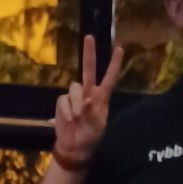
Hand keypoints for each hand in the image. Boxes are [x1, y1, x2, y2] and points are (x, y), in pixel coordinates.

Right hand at [54, 35, 123, 165]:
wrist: (74, 147)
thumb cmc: (90, 137)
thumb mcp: (95, 127)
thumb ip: (91, 112)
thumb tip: (86, 100)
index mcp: (101, 98)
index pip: (109, 78)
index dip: (114, 64)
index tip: (119, 49)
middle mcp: (88, 93)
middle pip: (88, 69)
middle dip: (89, 53)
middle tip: (89, 37)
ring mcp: (74, 96)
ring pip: (74, 88)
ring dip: (75, 102)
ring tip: (77, 117)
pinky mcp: (62, 101)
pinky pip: (63, 99)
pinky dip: (66, 110)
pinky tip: (69, 119)